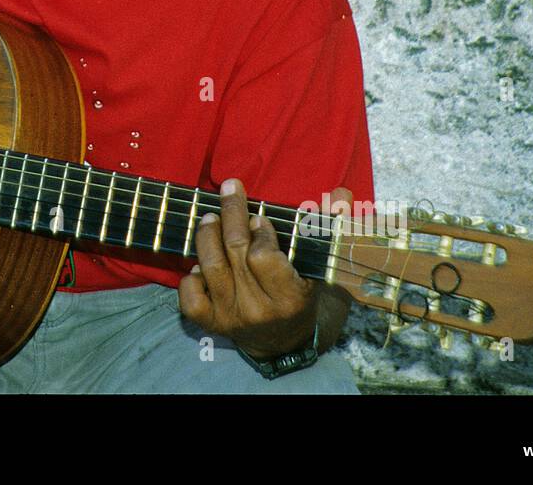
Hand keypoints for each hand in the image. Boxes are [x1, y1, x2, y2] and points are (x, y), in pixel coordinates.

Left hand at [179, 178, 352, 359]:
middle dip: (232, 213)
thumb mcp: (321, 269)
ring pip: (211, 267)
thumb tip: (342, 195)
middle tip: (230, 190)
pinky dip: (190, 277)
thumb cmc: (302, 297)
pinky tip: (199, 263)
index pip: (263, 256)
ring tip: (210, 217)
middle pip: (235, 252)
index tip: (261, 218)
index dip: (260, 233)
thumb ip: (330, 229)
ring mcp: (231, 317)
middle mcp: (257, 309)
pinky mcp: (211, 323)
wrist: (284, 343)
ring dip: (207, 236)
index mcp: (288, 297)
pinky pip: (191, 298)